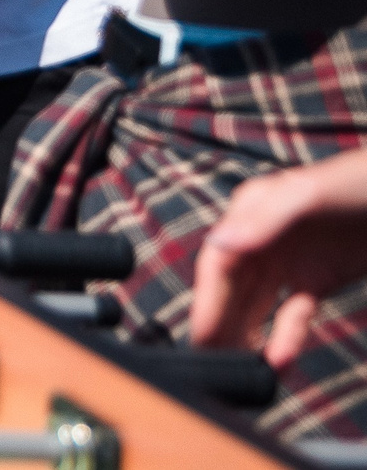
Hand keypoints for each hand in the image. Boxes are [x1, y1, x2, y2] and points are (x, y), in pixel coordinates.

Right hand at [189, 150, 366, 366]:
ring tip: (237, 369)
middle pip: (232, 288)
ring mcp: (289, 261)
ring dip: (245, 334)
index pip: (218, 262)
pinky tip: (278, 360)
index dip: (208, 300)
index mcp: (250, 213)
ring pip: (257, 305)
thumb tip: (219, 244)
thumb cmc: (355, 183)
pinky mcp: (316, 279)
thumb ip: (263, 221)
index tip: (201, 334)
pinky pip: (293, 313)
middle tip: (211, 362)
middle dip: (220, 324)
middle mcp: (262, 239)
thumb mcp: (308, 196)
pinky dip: (285, 336)